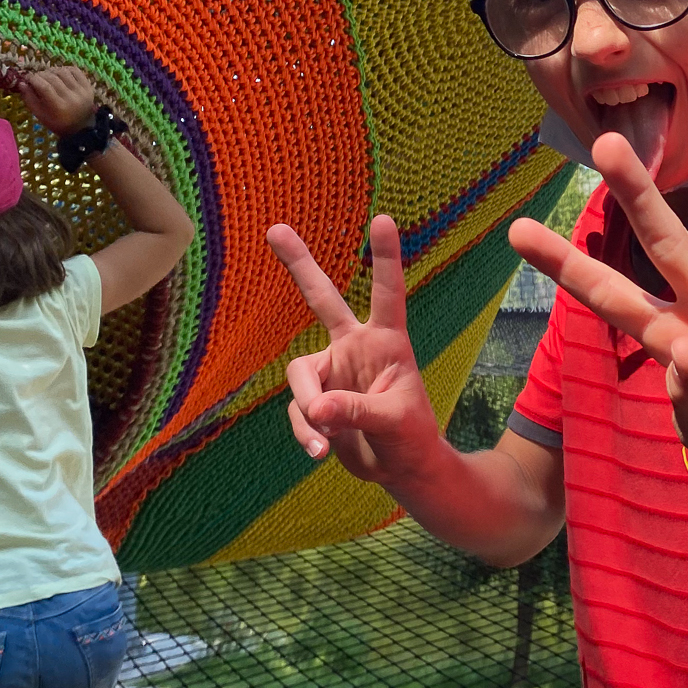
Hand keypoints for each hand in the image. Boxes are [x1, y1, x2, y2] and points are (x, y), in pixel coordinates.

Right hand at [20, 65, 97, 135]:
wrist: (81, 127)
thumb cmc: (57, 122)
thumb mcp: (40, 115)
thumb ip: (29, 99)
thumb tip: (21, 82)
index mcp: (59, 107)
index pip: (44, 87)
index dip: (33, 79)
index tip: (27, 78)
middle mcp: (72, 98)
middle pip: (53, 78)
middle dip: (41, 74)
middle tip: (36, 78)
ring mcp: (82, 91)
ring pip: (63, 71)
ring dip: (52, 70)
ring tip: (48, 76)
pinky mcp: (88, 87)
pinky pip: (75, 71)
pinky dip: (65, 69)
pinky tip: (60, 74)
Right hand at [266, 215, 442, 485]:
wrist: (400, 468)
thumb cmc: (411, 437)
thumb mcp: (394, 422)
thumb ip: (356, 412)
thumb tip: (317, 409)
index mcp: (386, 342)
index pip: (386, 294)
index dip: (385, 258)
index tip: (383, 219)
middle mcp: (355, 347)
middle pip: (321, 298)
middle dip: (298, 264)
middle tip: (275, 228)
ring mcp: (332, 371)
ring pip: (300, 377)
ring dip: (309, 410)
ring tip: (326, 440)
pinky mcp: (316, 399)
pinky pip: (299, 409)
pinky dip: (306, 432)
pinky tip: (320, 451)